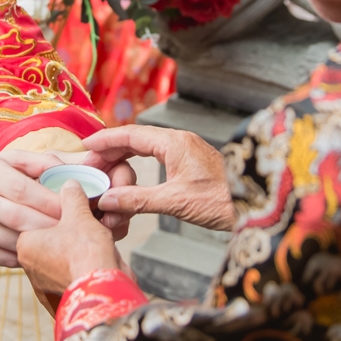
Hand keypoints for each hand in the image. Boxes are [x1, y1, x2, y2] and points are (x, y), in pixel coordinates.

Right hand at [0, 151, 67, 266]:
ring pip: (13, 242)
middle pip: (20, 219)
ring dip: (42, 245)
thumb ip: (46, 162)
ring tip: (64, 244)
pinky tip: (40, 253)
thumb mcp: (8, 161)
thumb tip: (87, 163)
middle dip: (51, 226)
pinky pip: (4, 259)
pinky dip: (26, 257)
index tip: (76, 209)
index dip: (52, 202)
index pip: (23, 190)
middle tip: (76, 231)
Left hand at [17, 183, 124, 301]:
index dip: (54, 210)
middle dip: (64, 231)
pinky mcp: (60, 296)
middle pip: (47, 239)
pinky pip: (69, 274)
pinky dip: (79, 266)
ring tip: (92, 240)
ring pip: (59, 257)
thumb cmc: (86, 253)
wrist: (103, 291)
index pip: (33, 219)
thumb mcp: (78, 214)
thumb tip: (70, 185)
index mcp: (25, 244)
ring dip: (73, 249)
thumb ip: (71, 197)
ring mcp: (44, 284)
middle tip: (83, 222)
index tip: (70, 207)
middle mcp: (29, 266)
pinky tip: (93, 258)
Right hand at [84, 125, 233, 232]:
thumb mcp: (175, 202)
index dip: (106, 140)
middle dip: (111, 150)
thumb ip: (138, 200)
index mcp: (174, 143)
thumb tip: (108, 200)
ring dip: (124, 157)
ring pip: (147, 147)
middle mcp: (180, 141)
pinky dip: (139, 163)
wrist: (254, 205)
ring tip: (105, 171)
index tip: (86, 146)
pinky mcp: (191, 162)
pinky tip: (130, 174)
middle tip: (90, 165)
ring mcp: (186, 150)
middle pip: (136, 139)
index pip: (131, 135)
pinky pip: (157, 155)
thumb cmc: (222, 200)